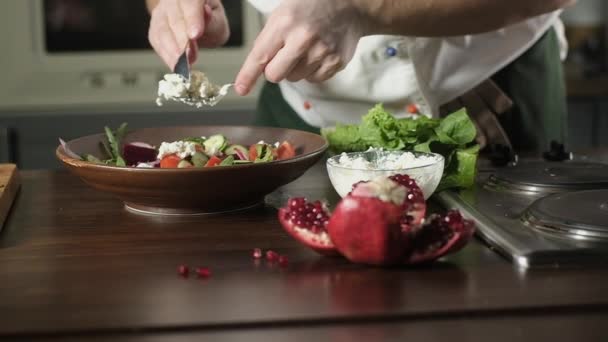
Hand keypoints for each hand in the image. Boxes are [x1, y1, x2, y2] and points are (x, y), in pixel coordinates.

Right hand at [148, 0, 229, 68]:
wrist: (197, 24)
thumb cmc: (209, 22)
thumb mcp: (218, 22)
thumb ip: (212, 21)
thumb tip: (206, 13)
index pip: (190, 3)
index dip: (192, 19)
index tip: (195, 35)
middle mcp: (173, 1)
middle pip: (174, 18)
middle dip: (182, 40)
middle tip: (190, 56)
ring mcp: (162, 12)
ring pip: (162, 29)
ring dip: (172, 50)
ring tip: (182, 64)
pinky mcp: (155, 26)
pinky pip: (156, 40)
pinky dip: (165, 54)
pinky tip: (174, 64)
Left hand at [234, 0, 369, 95]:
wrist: (348, 5)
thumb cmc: (310, 8)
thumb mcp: (282, 14)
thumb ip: (267, 40)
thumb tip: (256, 68)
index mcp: (284, 23)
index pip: (260, 56)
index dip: (248, 75)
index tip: (241, 88)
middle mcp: (302, 39)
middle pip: (275, 75)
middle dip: (274, 70)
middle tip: (283, 56)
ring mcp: (321, 52)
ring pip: (294, 79)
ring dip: (295, 69)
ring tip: (305, 49)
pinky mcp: (335, 62)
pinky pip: (313, 79)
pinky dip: (312, 70)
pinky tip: (317, 53)